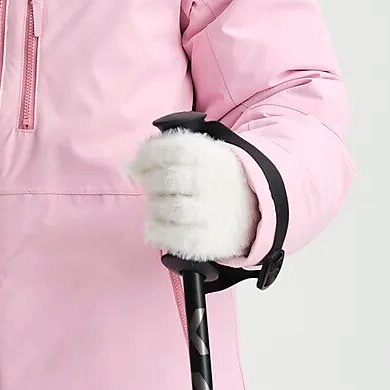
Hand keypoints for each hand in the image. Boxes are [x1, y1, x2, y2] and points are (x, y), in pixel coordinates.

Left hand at [124, 128, 259, 261]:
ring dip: (153, 207)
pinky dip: (158, 231)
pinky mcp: (209, 239)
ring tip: (157, 205)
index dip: (147, 156)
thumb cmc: (218, 177)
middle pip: (167, 179)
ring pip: (169, 208)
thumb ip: (170, 150)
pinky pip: (176, 237)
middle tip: (149, 185)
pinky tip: (154, 227)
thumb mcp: (205, 152)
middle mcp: (212, 183)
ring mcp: (211, 213)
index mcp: (211, 156)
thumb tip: (131, 164)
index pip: (172, 150)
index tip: (136, 164)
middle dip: (149, 182)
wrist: (257, 206)